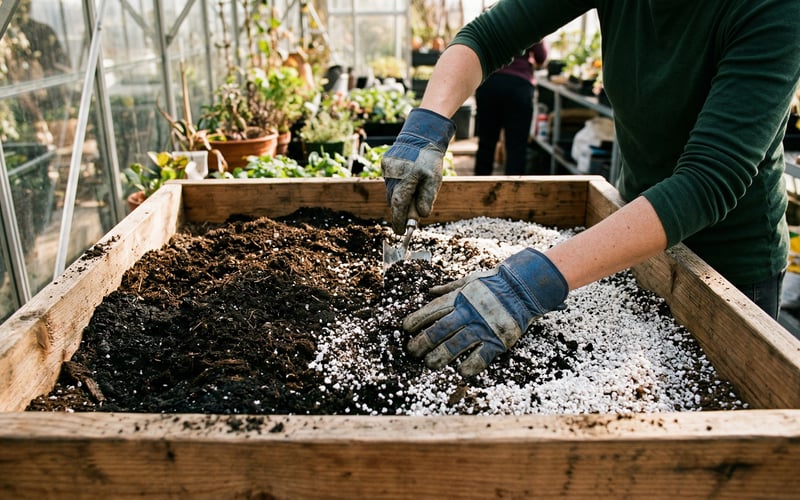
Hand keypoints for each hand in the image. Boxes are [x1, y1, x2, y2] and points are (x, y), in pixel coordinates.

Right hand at [382, 108, 454, 234]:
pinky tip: (406, 179)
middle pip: (394, 201)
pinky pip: (390, 181)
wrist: (421, 135)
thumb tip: (420, 216)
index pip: (399, 206)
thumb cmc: (429, 159)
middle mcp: (393, 175)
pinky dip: (397, 186)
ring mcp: (387, 169)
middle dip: (401, 210)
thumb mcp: (434, 180)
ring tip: (412, 191)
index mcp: (407, 179)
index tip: (401, 232)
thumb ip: (427, 198)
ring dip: (400, 197)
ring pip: (391, 192)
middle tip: (410, 216)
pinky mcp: (385, 164)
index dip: (399, 221)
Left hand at [403, 249, 567, 375]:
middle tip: (412, 352)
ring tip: (429, 365)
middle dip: (422, 342)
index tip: (405, 329)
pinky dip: (469, 365)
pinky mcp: (498, 340)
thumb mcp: (469, 280)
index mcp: (459, 298)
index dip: (416, 320)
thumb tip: (429, 291)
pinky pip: (480, 357)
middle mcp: (468, 313)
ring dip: (440, 357)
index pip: (432, 310)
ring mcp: (483, 327)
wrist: (524, 287)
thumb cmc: (494, 282)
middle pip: (439, 330)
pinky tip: (459, 371)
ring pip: (455, 345)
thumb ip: (449, 288)